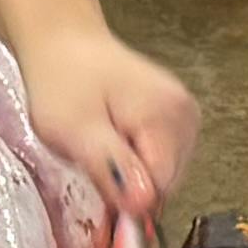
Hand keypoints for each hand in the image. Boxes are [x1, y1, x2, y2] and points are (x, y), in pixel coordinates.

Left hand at [20, 32, 200, 244]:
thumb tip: (143, 204)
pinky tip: (115, 140)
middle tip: (93, 158)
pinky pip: (162, 158)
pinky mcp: (178, 116)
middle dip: (130, 184)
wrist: (63, 42)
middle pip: (166, 182)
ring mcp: (185, 114)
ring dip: (132, 174)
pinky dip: (137, 160)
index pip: (160, 187)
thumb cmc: (61, 82)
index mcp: (165, 116)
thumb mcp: (74, 131)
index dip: (128, 198)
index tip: (97, 185)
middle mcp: (186, 115)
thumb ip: (110, 168)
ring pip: (165, 174)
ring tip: (102, 145)